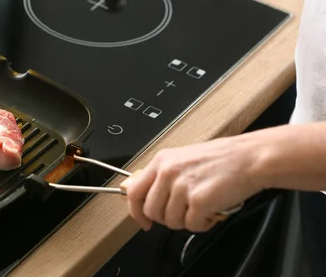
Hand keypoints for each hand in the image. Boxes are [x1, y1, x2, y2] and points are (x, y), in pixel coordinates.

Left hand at [121, 133, 265, 231]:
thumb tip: (147, 196)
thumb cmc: (223, 158)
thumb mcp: (183, 159)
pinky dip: (203, 224)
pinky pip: (192, 226)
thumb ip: (164, 176)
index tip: (144, 221)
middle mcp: (168, 172)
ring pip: (171, 221)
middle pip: (152, 211)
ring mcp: (182, 186)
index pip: (134, 191)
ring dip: (187, 221)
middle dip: (167, 218)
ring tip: (202, 207)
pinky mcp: (199, 201)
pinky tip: (212, 210)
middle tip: (185, 212)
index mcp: (161, 161)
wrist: (250, 157)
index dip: (137, 212)